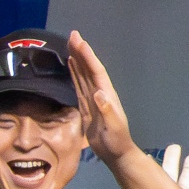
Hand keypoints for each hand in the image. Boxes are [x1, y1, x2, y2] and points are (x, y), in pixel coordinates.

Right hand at [66, 32, 140, 163]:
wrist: (116, 153)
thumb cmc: (117, 142)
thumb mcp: (113, 128)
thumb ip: (107, 111)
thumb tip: (98, 93)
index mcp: (107, 95)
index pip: (96, 71)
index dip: (87, 56)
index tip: (79, 42)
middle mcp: (100, 92)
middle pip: (89, 68)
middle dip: (81, 52)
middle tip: (72, 35)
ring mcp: (93, 98)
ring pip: (83, 74)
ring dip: (77, 59)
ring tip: (70, 44)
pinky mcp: (86, 105)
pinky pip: (79, 85)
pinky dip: (75, 73)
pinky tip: (71, 65)